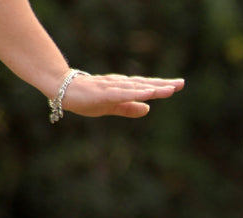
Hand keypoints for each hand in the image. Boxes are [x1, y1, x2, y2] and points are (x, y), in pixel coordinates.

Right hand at [62, 73, 184, 117]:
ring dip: (153, 88)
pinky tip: (147, 93)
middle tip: (182, 83)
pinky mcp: (103, 93)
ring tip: (170, 89)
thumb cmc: (85, 97)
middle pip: (145, 84)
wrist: (60, 89)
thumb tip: (148, 109)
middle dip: (164, 84)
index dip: (162, 86)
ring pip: (137, 88)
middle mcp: (120, 85)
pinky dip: (136, 93)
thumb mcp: (111, 106)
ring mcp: (112, 88)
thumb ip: (129, 108)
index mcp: (123, 88)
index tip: (179, 85)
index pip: (146, 86)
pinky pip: (123, 94)